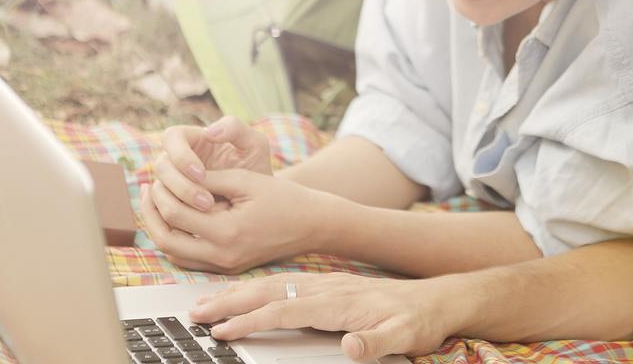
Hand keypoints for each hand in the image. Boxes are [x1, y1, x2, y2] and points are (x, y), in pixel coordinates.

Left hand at [140, 169, 342, 273]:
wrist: (311, 224)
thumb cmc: (284, 199)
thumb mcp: (246, 180)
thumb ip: (210, 179)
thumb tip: (177, 175)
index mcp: (227, 232)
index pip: (176, 214)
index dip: (162, 192)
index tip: (157, 176)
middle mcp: (222, 255)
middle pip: (166, 240)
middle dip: (151, 214)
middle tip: (147, 191)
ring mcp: (224, 266)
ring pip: (174, 254)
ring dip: (160, 229)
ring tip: (155, 203)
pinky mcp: (227, 268)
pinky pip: (189, 259)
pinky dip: (175, 241)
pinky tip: (174, 220)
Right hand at [152, 116, 271, 212]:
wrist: (259, 198)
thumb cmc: (255, 166)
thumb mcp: (254, 145)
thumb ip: (236, 128)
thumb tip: (208, 132)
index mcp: (190, 139)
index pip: (171, 138)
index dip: (181, 155)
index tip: (202, 173)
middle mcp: (175, 159)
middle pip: (161, 166)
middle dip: (181, 184)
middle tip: (206, 200)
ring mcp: (170, 182)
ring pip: (159, 190)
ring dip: (179, 201)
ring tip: (208, 210)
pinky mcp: (172, 203)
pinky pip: (162, 210)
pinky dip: (175, 217)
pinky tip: (196, 223)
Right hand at [188, 272, 461, 361]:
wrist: (437, 299)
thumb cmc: (418, 321)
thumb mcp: (404, 337)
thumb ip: (376, 344)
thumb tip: (350, 348)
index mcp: (339, 302)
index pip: (286, 309)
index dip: (252, 321)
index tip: (222, 333)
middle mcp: (327, 288)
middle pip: (269, 291)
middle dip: (230, 302)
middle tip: (195, 314)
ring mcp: (326, 285)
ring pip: (272, 284)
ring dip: (237, 293)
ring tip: (206, 303)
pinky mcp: (328, 287)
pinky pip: (283, 284)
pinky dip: (256, 288)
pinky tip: (243, 294)